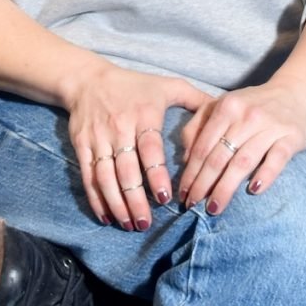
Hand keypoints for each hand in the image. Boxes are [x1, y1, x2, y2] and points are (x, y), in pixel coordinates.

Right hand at [61, 60, 213, 229]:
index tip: (164, 198)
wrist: (88, 80)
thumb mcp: (167, 85)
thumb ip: (196, 99)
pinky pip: (88, 176)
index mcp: (144, 115)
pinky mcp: (82, 146)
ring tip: (129, 224)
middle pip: (126, 170)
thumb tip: (223, 108)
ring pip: (105, 177)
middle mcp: (119, 128)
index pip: (149, 149)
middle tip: (146, 224)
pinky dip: (96, 198)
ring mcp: (99, 139)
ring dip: (117, 204)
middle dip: (135, 200)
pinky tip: (106, 216)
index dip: (156, 175)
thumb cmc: (134, 86)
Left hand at [176, 78, 305, 213]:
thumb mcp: (223, 105)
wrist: (297, 91)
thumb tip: (184, 158)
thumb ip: (198, 125)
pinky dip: (265, 175)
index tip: (183, 194)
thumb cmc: (254, 104)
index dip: (190, 173)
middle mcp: (246, 116)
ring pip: (243, 161)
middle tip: (192, 205)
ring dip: (226, 187)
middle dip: (203, 184)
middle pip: (219, 157)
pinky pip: (277, 159)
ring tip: (215, 207)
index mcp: (226, 107)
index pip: (203, 147)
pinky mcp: (292, 136)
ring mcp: (270, 126)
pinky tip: (254, 191)